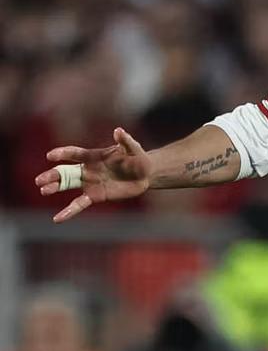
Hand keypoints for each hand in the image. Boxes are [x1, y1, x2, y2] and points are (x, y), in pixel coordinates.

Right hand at [38, 127, 152, 221]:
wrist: (144, 174)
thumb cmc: (137, 158)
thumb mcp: (133, 148)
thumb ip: (125, 140)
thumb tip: (118, 131)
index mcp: (93, 156)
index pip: (74, 153)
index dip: (62, 154)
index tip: (51, 156)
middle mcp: (87, 169)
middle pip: (65, 171)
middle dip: (52, 175)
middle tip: (39, 181)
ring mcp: (89, 183)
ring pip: (68, 185)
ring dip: (55, 188)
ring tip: (43, 190)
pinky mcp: (95, 196)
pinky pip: (79, 204)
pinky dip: (68, 211)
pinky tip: (57, 218)